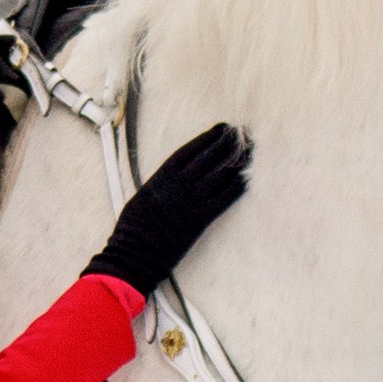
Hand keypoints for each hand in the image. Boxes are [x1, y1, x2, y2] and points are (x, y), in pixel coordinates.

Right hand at [83, 123, 251, 297]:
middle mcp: (180, 183)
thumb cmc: (133, 228)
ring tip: (249, 151)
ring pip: (221, 173)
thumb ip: (160, 184)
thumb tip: (173, 178)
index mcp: (163, 175)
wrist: (135, 252)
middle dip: (227, 143)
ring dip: (237, 160)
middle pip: (209, 156)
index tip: (220, 129)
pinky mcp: (201, 218)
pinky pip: (225, 198)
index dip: (208, 137)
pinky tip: (246, 179)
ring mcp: (192, 200)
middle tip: (241, 134)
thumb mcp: (142, 196)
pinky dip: (237, 186)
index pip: (191, 149)